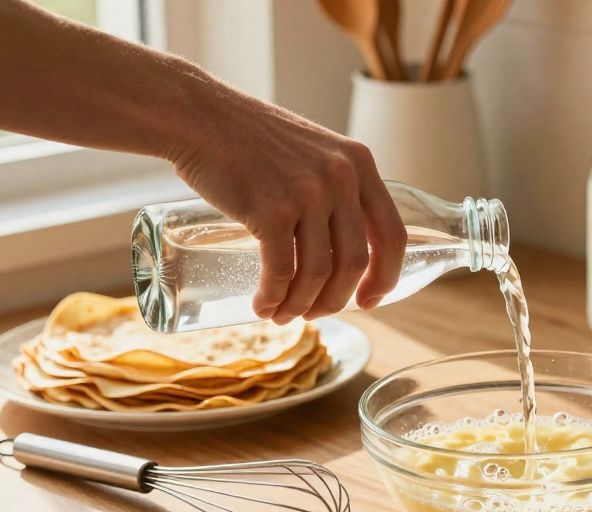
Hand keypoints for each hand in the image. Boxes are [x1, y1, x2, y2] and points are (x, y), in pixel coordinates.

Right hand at [169, 88, 405, 322]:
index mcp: (360, 164)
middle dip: (336, 300)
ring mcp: (307, 194)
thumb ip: (333, 187)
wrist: (198, 116)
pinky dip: (273, 297)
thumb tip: (341, 246)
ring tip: (283, 314)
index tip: (370, 301)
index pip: (393, 234)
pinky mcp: (270, 210)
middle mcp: (341, 178)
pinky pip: (281, 271)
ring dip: (301, 305)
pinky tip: (264, 307)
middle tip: (315, 313)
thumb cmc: (249, 138)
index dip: (387, 276)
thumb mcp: (313, 151)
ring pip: (318, 273)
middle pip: (355, 262)